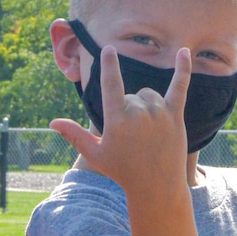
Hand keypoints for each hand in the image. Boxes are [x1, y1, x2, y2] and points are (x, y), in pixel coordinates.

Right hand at [50, 45, 191, 196]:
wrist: (156, 186)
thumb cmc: (122, 171)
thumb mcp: (95, 154)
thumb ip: (74, 135)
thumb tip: (52, 122)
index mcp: (117, 120)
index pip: (111, 84)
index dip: (109, 65)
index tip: (108, 49)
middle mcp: (138, 113)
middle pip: (130, 96)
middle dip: (127, 111)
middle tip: (132, 138)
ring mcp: (159, 113)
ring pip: (148, 94)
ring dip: (145, 105)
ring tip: (146, 130)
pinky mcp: (175, 116)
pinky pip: (180, 86)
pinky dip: (183, 69)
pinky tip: (184, 52)